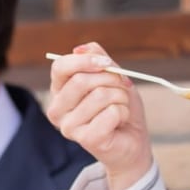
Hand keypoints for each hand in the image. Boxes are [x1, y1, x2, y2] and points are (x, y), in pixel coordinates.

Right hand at [46, 42, 153, 189]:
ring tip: (120, 107)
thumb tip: (81, 49)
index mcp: (60, 91)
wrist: (132, 140)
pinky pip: (111, 112)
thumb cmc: (119, 107)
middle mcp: (58, 110)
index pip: (60, 67)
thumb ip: (98, 59)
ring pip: (100, 95)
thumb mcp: (111, 76)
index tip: (106, 62)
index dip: (84, 60)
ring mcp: (69, 127)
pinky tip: (120, 122)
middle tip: (122, 87)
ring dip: (121, 98)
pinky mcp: (86, 139)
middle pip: (81, 80)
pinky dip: (124, 112)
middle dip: (111, 79)